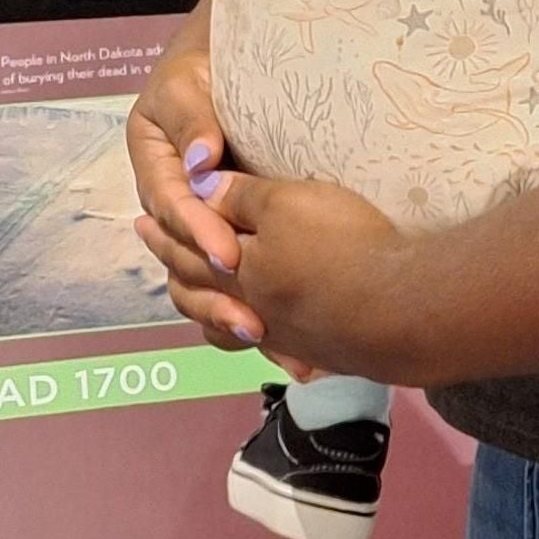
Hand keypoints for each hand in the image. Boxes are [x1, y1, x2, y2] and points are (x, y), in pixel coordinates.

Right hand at [126, 9, 261, 344]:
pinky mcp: (230, 231)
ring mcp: (200, 221)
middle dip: (215, 291)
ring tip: (264, 337)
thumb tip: (202, 160)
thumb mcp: (187, 82)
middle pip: (183, 258)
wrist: (232, 57)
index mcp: (155, 167)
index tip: (229, 253)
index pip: (174, 208)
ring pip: (201, 279)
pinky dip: (253, 303)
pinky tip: (282, 335)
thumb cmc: (205, 64)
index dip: (199, 233)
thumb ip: (193, 118)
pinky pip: (232, 276)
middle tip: (252, 319)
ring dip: (228, 311)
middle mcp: (172, 202)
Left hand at [137, 170, 409, 379]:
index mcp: (239, 270)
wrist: (394, 307)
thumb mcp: (288, 203)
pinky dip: (261, 344)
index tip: (143, 221)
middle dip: (178, 270)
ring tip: (208, 308)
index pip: (191, 249)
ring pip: (232, 329)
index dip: (167, 232)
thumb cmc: (339, 244)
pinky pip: (273, 349)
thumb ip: (241, 199)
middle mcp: (253, 308)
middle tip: (161, 263)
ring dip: (213, 315)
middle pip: (203, 293)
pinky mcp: (318, 349)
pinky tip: (272, 343)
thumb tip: (198, 189)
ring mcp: (284, 335)